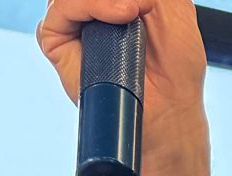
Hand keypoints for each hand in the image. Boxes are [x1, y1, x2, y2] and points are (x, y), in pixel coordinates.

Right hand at [36, 0, 207, 128]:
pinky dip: (88, 6)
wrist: (170, 108)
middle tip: (140, 5)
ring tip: (133, 11)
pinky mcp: (56, 38)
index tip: (141, 2)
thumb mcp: (174, 6)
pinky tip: (119, 16)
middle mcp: (90, 4)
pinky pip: (60, 9)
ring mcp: (72, 18)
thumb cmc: (175, 65)